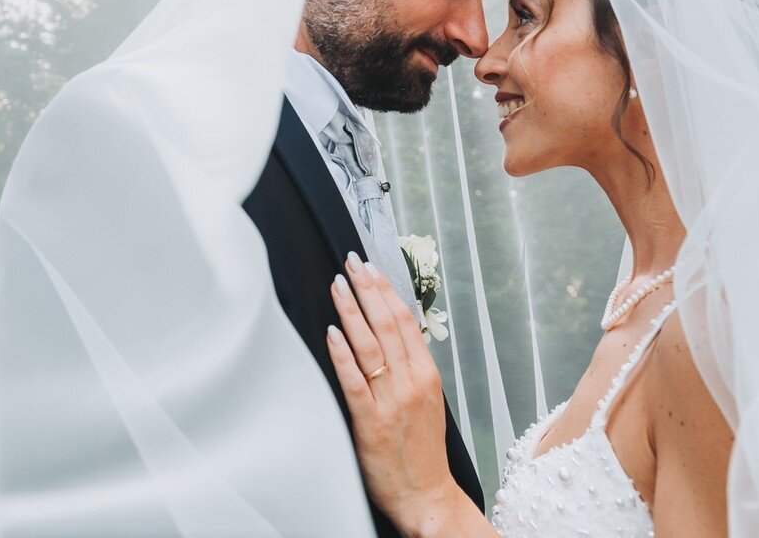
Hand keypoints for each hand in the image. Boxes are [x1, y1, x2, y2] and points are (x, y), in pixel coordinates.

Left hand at [327, 252, 466, 536]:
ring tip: (338, 284)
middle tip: (350, 262)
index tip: (372, 267)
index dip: (386, 290)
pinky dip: (342, 353)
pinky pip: (354, 381)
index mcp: (427, 375)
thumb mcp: (426, 402)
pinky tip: (331, 332)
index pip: (406, 321)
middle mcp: (412, 383)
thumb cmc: (422, 452)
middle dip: (367, 289)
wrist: (427, 497)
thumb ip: (410, 369)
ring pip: (370, 345)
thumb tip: (390, 335)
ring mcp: (391, 401)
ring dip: (351, 310)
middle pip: (387, 324)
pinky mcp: (370, 422)